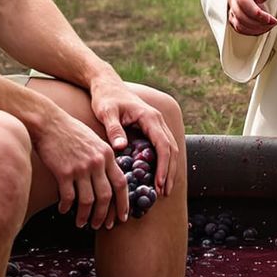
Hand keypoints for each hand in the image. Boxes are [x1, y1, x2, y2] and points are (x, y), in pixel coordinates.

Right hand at [28, 102, 127, 229]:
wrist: (48, 122)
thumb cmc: (70, 131)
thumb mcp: (94, 140)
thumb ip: (104, 158)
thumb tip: (108, 180)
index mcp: (107, 154)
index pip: (121, 184)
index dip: (123, 203)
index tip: (122, 217)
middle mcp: (97, 162)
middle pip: (106, 196)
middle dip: (104, 215)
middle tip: (101, 226)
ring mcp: (81, 167)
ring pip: (88, 201)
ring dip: (85, 216)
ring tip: (81, 223)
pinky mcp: (64, 171)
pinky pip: (69, 197)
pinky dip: (67, 207)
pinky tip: (64, 210)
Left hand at [88, 73, 181, 196]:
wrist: (106, 83)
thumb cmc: (105, 97)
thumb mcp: (106, 112)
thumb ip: (114, 129)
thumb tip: (121, 147)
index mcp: (149, 117)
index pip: (163, 145)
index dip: (163, 166)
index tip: (159, 184)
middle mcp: (157, 120)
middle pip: (171, 149)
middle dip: (169, 172)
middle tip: (163, 193)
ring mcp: (156, 124)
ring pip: (169, 149)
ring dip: (168, 169)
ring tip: (163, 190)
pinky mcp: (151, 127)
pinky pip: (162, 146)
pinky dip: (163, 162)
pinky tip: (157, 176)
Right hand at [227, 0, 276, 35]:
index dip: (255, 11)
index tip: (268, 17)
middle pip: (240, 14)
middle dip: (258, 22)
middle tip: (273, 22)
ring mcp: (232, 6)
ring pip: (238, 23)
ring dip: (255, 29)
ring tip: (270, 25)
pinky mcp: (234, 15)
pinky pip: (239, 28)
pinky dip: (251, 31)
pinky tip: (262, 28)